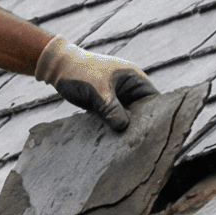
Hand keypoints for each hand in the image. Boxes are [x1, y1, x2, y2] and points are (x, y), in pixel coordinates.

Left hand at [35, 35, 157, 132]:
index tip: (154, 133)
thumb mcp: (98, 91)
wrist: (58, 68)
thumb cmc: (80, 72)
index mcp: (135, 79)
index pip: (155, 100)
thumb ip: (111, 109)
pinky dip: (114, 128)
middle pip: (143, 112)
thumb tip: (124, 128)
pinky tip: (113, 142)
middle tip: (140, 144)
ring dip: (126, 129)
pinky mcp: (107, 106)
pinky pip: (115, 119)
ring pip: (128, 118)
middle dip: (140, 126)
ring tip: (127, 146)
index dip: (156, 115)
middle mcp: (130, 89)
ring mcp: (118, 98)